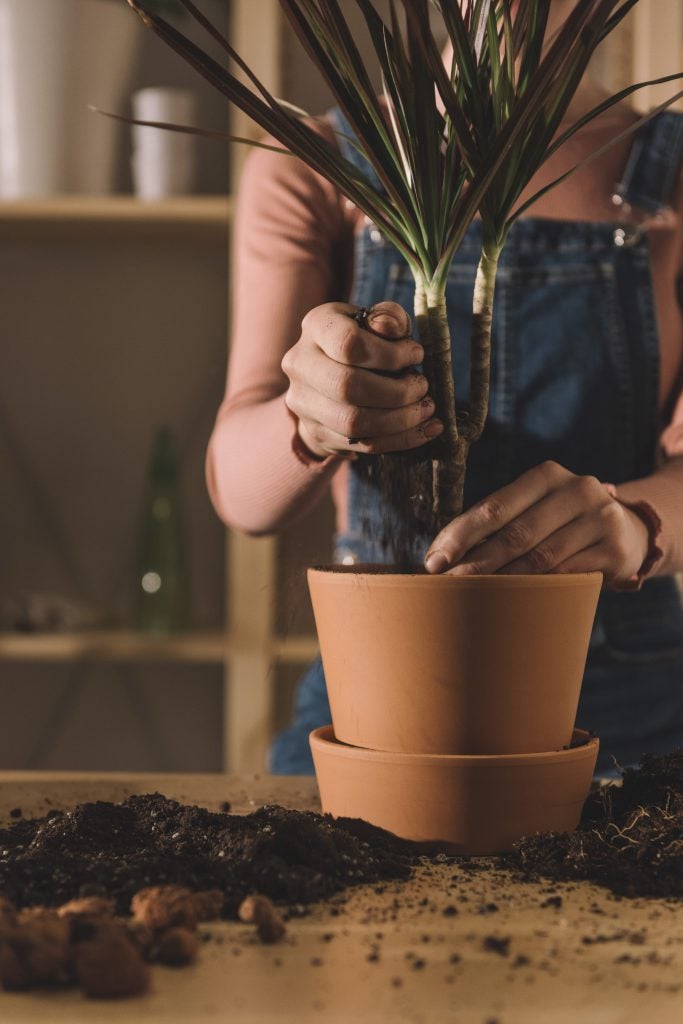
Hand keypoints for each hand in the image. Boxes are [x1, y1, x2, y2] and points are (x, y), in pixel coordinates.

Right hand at [281, 301, 443, 457]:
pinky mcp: (318, 433)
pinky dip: (400, 440)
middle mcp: (301, 364)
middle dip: (396, 392)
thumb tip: (391, 328)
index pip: (348, 344)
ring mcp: (304, 403)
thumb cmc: (363, 342)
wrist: (327, 380)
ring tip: (425, 410)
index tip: (416, 355)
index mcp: (316, 326)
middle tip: (423, 388)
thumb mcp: (377, 320)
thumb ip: (389, 317)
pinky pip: (362, 444)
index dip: (390, 354)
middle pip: (348, 387)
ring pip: (354, 423)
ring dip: (400, 420)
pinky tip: (425, 431)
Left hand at [424, 461, 649, 587]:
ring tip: (475, 598)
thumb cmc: (562, 524)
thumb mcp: (537, 510)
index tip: (434, 562)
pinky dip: (539, 589)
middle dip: (477, 563)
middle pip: (515, 534)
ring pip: (541, 557)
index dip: (460, 535)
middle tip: (449, 587)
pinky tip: (516, 602)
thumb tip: (441, 555)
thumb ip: (500, 523)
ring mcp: (600, 517)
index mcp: (546, 475)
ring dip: (504, 581)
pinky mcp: (615, 548)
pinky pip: (568, 574)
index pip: (493, 507)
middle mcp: (576, 489)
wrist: (629, 532)